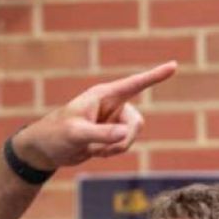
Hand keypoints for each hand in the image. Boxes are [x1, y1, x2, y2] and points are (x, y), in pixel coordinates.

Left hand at [15, 63, 177, 169]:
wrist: (44, 150)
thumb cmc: (55, 135)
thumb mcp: (76, 134)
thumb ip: (101, 134)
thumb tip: (126, 134)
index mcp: (103, 95)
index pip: (135, 84)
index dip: (155, 75)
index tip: (174, 65)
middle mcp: (111, 105)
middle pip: (137, 122)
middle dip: (126, 139)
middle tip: (106, 150)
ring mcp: (112, 120)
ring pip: (132, 135)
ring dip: (116, 148)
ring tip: (93, 151)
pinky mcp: (110, 134)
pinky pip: (124, 145)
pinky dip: (111, 152)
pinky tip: (92, 152)